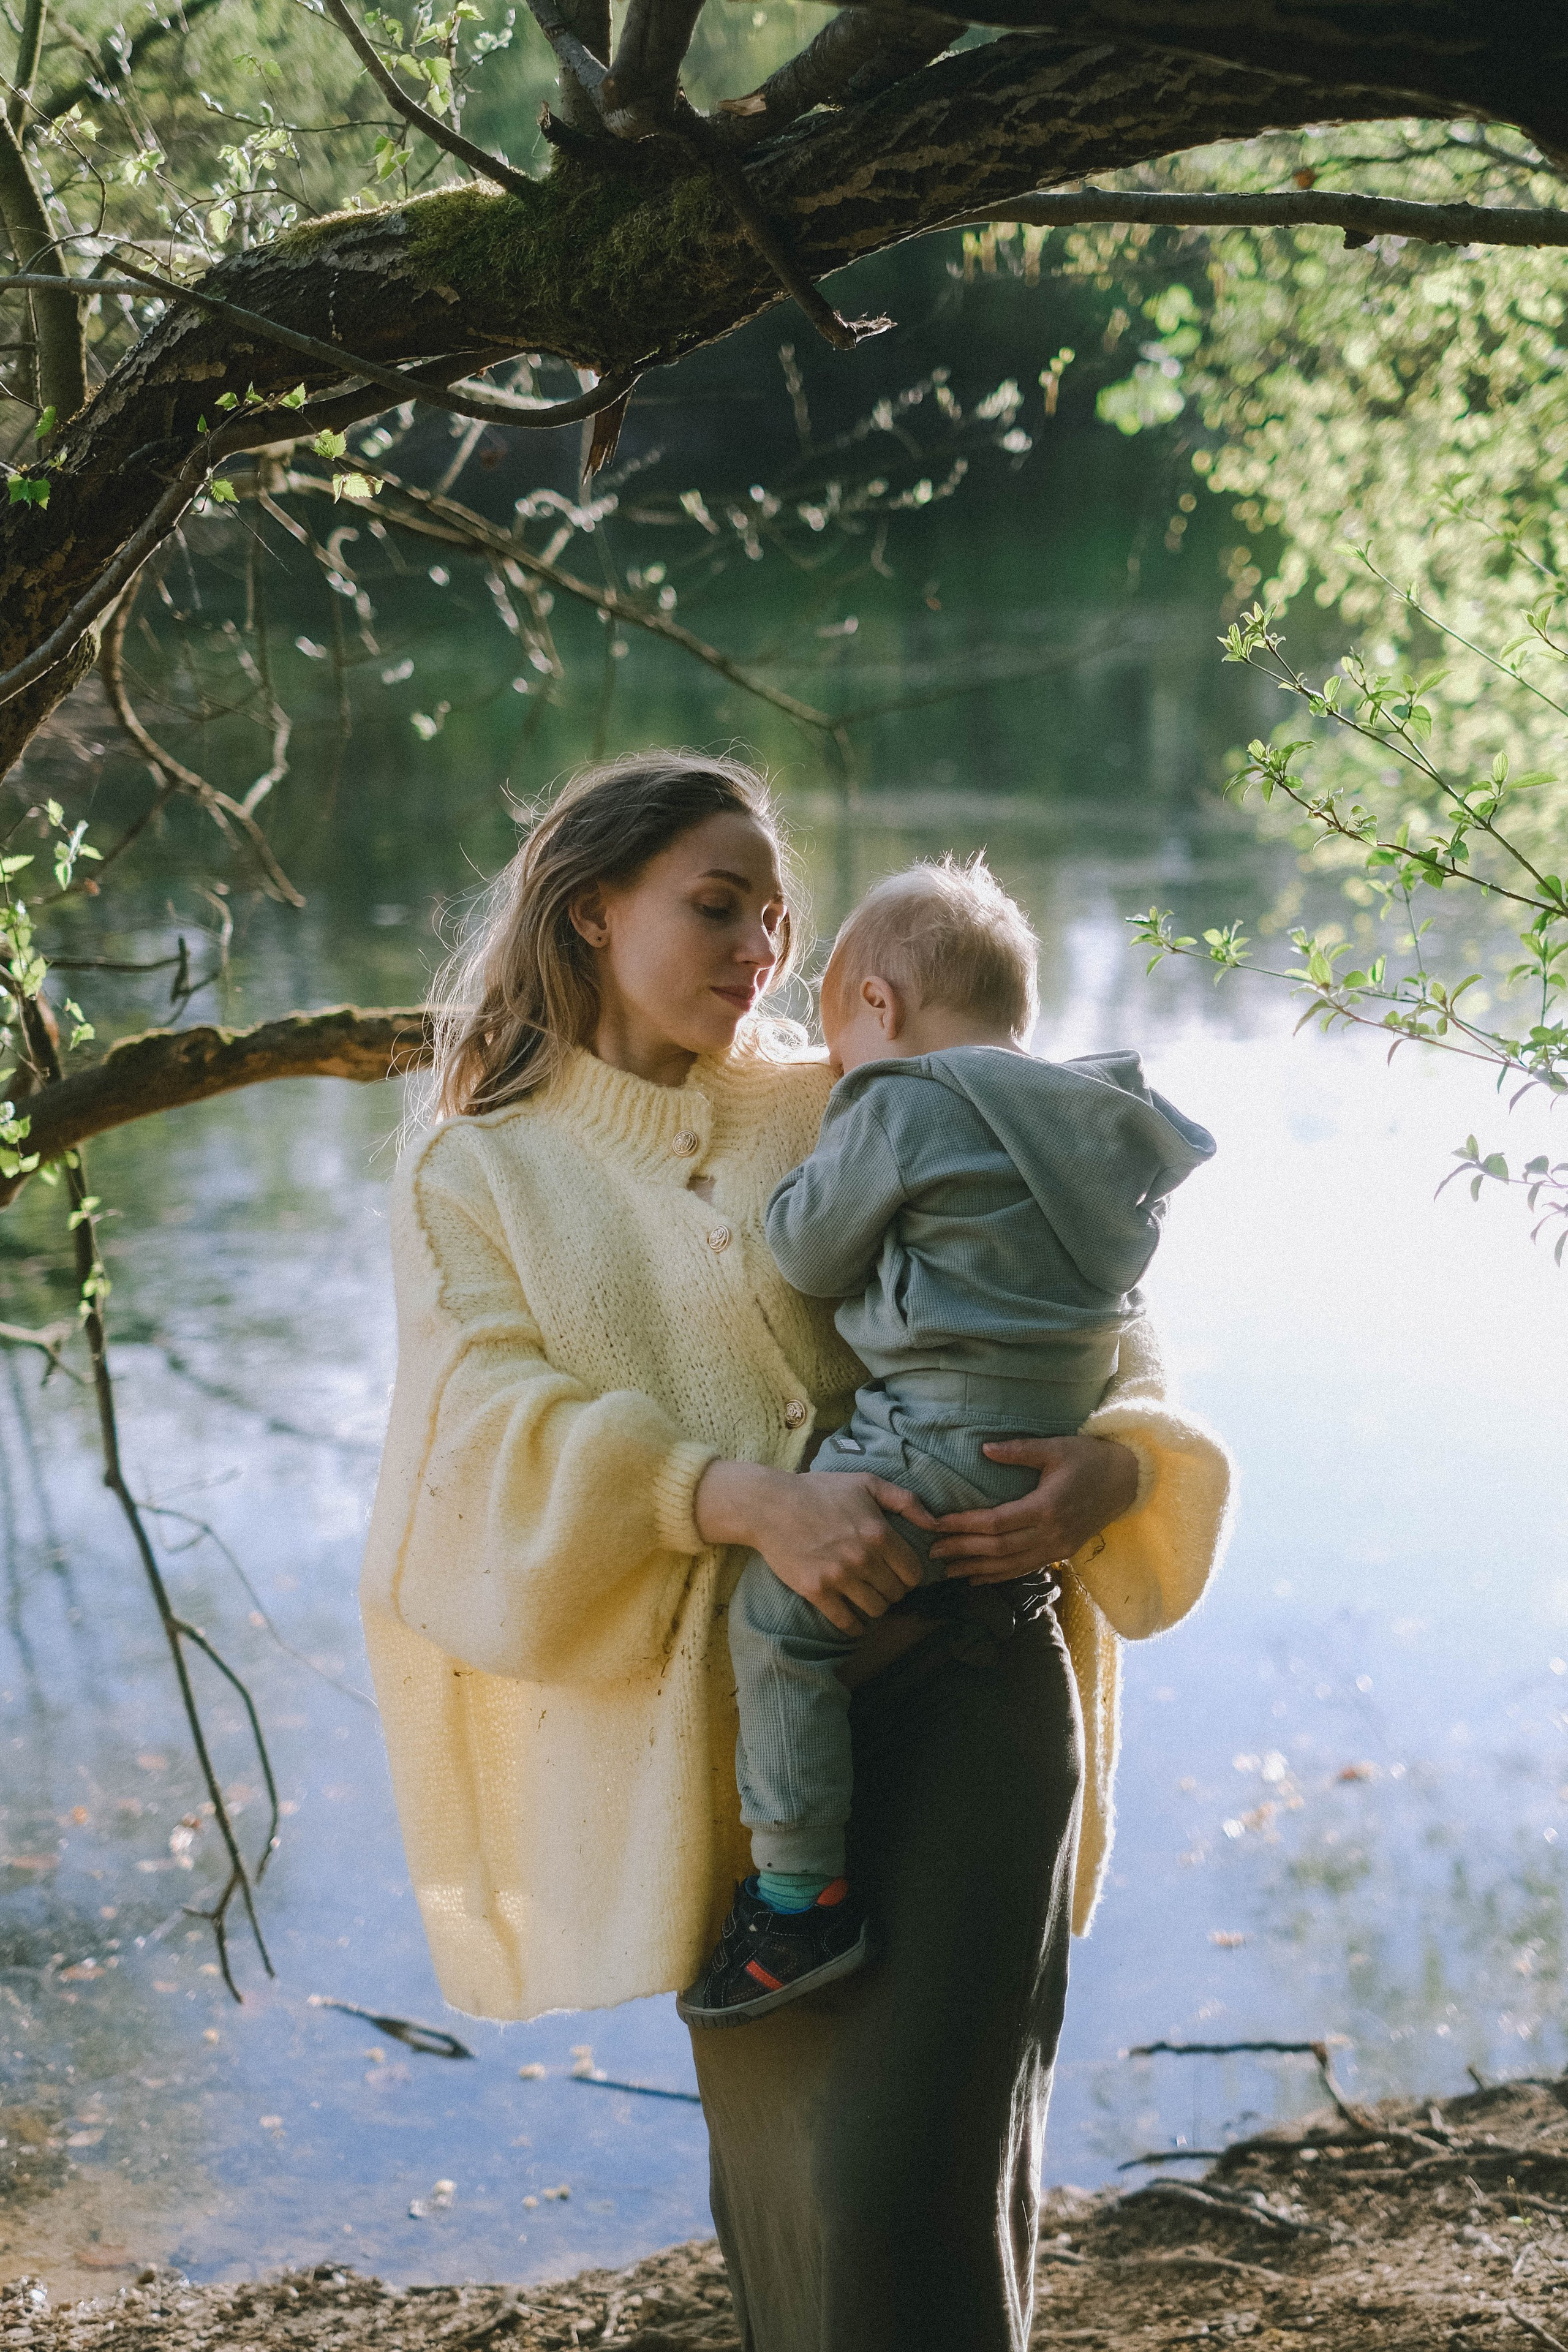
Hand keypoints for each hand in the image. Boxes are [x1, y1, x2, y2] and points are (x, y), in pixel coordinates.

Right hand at [695, 1459, 931, 1634]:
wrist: (770, 1505)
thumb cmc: (819, 1490)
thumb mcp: (866, 1483)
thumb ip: (906, 1501)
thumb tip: (935, 1523)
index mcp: (880, 1533)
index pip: (913, 1573)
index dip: (910, 1576)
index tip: (900, 1574)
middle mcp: (863, 1558)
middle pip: (896, 1594)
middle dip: (893, 1591)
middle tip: (882, 1584)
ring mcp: (839, 1577)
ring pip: (876, 1610)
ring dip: (875, 1606)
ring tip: (867, 1597)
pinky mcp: (817, 1591)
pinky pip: (846, 1622)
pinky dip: (854, 1626)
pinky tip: (853, 1619)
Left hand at [929, 1434, 1139, 1585]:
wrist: (1126, 1481)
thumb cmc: (1089, 1458)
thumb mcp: (1055, 1447)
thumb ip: (1019, 1450)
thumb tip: (983, 1448)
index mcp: (1046, 1507)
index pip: (996, 1522)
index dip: (964, 1525)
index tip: (938, 1524)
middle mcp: (1051, 1533)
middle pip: (998, 1548)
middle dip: (963, 1551)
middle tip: (932, 1552)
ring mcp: (1057, 1547)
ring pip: (1010, 1565)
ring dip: (977, 1569)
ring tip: (948, 1571)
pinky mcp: (1062, 1552)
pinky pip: (1025, 1568)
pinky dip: (1000, 1575)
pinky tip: (978, 1578)